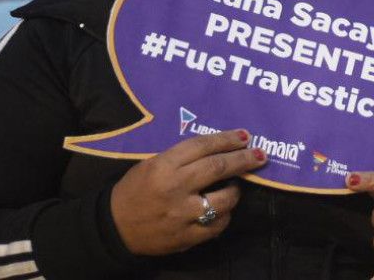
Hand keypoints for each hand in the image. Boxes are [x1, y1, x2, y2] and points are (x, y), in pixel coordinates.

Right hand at [110, 129, 265, 254]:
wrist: (113, 228)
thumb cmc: (134, 190)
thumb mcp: (151, 164)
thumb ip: (182, 158)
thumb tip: (219, 149)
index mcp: (164, 166)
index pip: (203, 146)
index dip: (227, 139)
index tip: (246, 136)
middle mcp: (176, 188)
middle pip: (219, 168)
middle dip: (244, 160)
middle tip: (260, 155)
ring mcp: (183, 215)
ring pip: (225, 200)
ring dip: (236, 191)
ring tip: (236, 185)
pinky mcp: (187, 237)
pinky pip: (217, 225)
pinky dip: (224, 216)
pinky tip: (222, 209)